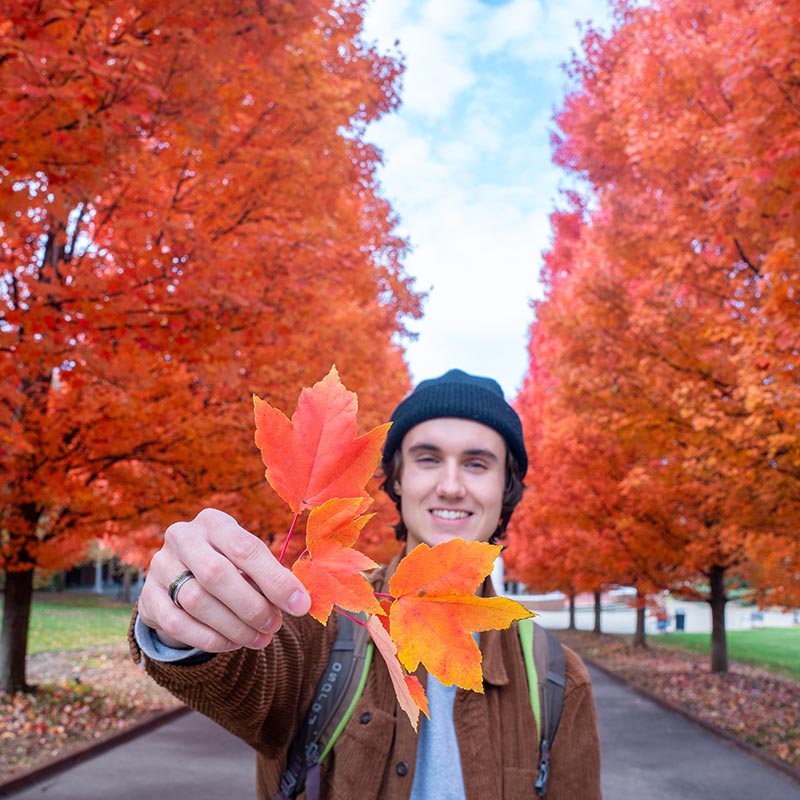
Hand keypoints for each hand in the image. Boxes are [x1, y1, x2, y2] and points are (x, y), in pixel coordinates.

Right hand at [137, 508, 310, 651]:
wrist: (181, 575)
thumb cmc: (229, 564)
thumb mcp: (247, 561)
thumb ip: (269, 575)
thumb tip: (299, 600)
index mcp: (214, 522)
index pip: (245, 548)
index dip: (275, 579)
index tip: (299, 605)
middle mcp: (182, 537)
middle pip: (217, 574)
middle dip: (252, 606)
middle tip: (274, 626)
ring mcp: (160, 566)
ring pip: (196, 601)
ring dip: (234, 627)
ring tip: (259, 639)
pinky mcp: (147, 597)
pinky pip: (177, 623)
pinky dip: (209, 638)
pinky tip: (231, 644)